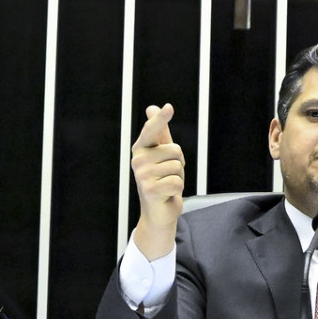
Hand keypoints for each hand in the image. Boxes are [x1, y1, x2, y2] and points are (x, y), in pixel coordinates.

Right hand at [131, 103, 183, 259]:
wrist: (158, 212)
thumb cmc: (162, 180)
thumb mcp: (162, 156)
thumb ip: (159, 132)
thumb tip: (152, 107)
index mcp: (141, 149)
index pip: (152, 131)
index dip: (160, 119)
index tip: (168, 108)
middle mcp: (138, 160)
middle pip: (175, 150)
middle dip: (179, 164)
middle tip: (168, 176)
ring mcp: (142, 176)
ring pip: (177, 166)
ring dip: (178, 178)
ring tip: (167, 184)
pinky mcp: (150, 190)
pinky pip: (177, 182)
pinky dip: (177, 189)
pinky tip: (167, 194)